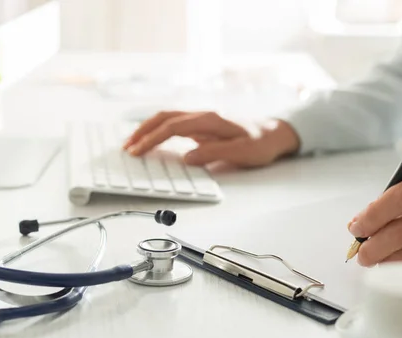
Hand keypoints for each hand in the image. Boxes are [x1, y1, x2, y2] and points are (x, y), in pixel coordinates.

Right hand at [122, 111, 299, 167]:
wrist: (275, 133)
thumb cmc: (261, 144)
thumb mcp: (241, 153)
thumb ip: (214, 154)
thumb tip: (187, 157)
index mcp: (210, 120)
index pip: (172, 126)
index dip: (152, 138)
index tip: (138, 151)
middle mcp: (203, 115)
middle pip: (164, 117)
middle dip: (143, 131)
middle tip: (127, 147)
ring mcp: (202, 118)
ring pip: (167, 118)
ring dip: (148, 128)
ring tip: (132, 143)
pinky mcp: (202, 125)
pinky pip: (175, 123)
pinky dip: (158, 129)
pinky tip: (151, 139)